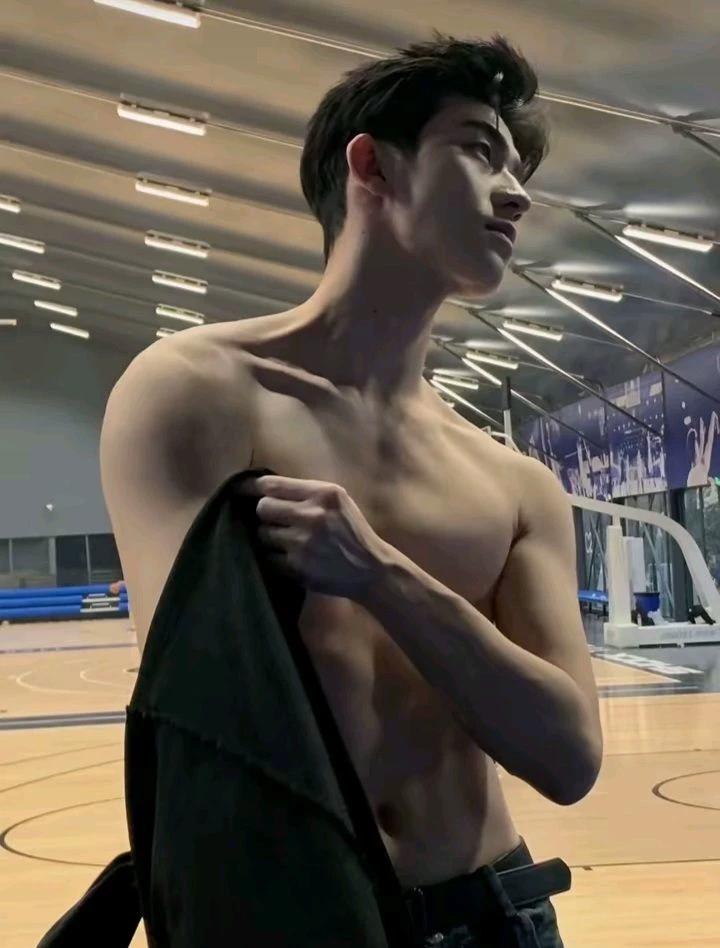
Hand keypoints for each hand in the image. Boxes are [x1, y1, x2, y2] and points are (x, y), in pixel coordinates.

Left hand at [239, 475, 389, 598]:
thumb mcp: (338, 501)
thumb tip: (264, 489)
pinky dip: (273, 557)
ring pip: (262, 534)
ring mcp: (302, 543)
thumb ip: (307, 493)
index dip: (251, 487)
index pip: (272, 485)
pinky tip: (287, 557)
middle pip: (262, 508)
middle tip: (273, 520)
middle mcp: (311, 515)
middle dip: (264, 514)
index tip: (240, 489)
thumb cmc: (352, 531)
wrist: (370, 569)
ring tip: (283, 540)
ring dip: (268, 537)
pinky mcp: (296, 567)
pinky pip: (268, 557)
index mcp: (322, 494)